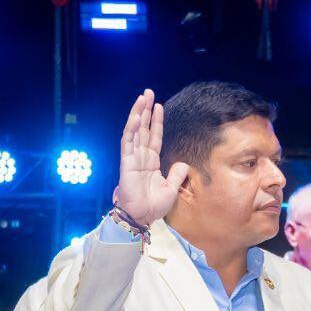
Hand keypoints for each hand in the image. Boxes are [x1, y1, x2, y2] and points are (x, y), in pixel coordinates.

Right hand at [115, 89, 190, 226]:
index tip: (160, 105)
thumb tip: (184, 163)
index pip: (154, 137)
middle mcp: (140, 157)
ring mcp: (132, 158)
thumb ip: (177, 174)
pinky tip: (137, 116)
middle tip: (148, 92)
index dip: (157, 121)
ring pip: (134, 130)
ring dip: (138, 113)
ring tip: (142, 97)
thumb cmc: (153, 206)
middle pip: (144, 129)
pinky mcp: (126, 163)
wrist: (141, 217)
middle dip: (146, 110)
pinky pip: (128, 142)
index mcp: (150, 162)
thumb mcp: (171, 188)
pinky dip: (132, 129)